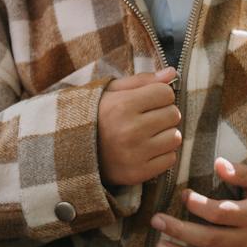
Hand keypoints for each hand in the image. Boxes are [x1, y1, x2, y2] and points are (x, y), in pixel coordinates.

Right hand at [97, 68, 180, 186]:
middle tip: (146, 118)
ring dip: (165, 135)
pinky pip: (170, 159)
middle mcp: (130, 131)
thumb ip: (142, 81)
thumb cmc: (95, 116)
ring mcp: (135, 155)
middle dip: (163, 113)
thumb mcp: (111, 92)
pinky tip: (145, 150)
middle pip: (173, 114)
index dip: (159, 95)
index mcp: (122, 106)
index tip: (147, 101)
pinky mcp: (138, 173)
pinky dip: (162, 155)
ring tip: (146, 135)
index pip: (166, 93)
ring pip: (175, 137)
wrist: (71, 152)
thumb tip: (172, 72)